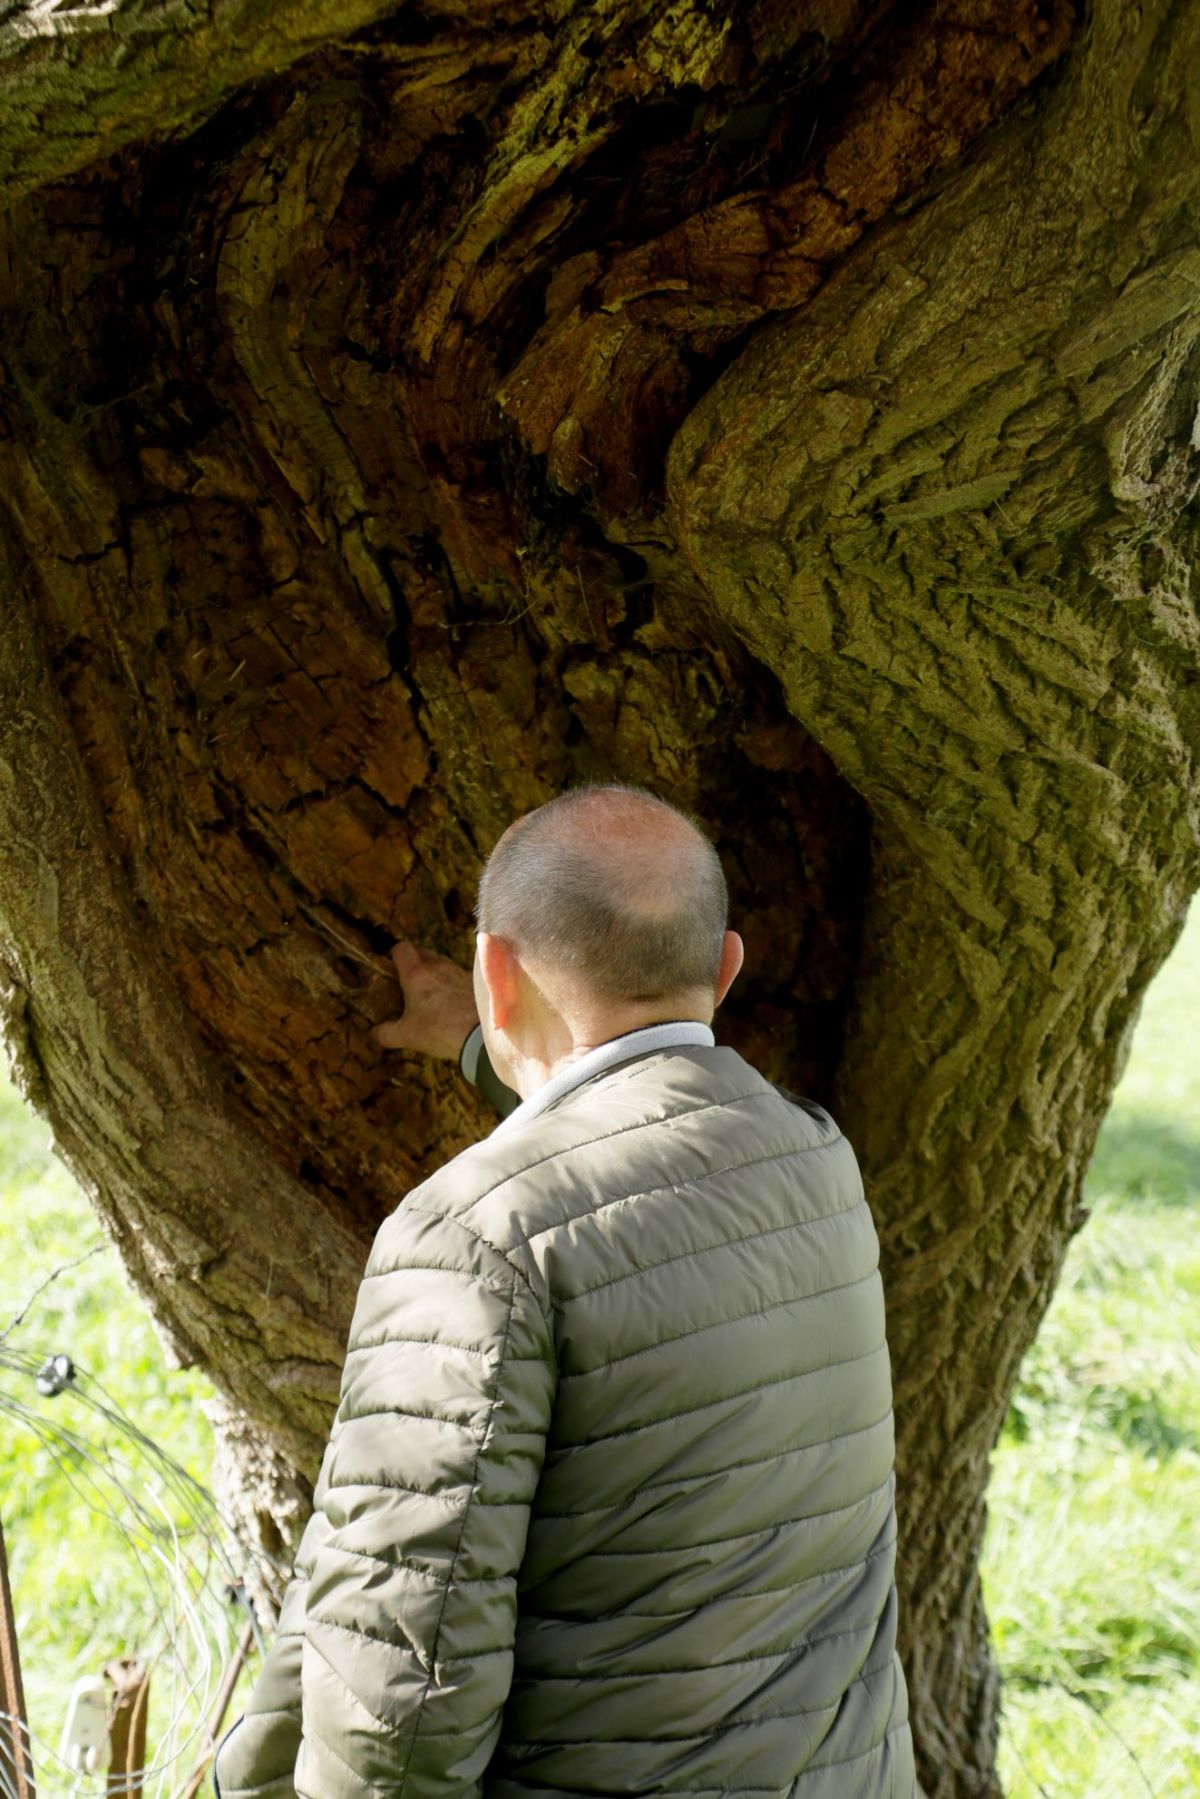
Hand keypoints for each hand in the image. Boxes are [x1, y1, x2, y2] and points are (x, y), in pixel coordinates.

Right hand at [373, 941, 478, 1059]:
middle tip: (408, 981)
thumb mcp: (406, 1036)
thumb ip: (386, 1033)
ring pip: (441, 962)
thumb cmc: (439, 1031)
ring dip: (433, 972)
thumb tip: (375, 1032)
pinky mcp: (474, 982)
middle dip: (414, 961)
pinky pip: (456, 975)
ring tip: (430, 992)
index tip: (392, 966)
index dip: (394, 954)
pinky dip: (450, 982)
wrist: (481, 1035)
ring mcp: (457, 972)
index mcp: (416, 974)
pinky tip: (450, 1001)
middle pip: (422, 951)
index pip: (402, 948)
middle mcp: (437, 966)